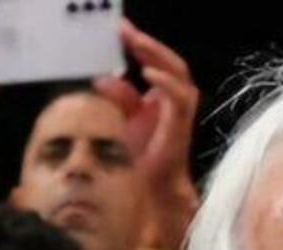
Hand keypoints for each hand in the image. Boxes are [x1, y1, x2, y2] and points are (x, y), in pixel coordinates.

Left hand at [92, 20, 200, 210]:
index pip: (153, 60)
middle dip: (146, 42)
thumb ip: (117, 97)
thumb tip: (100, 78)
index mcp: (161, 94)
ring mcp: (180, 109)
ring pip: (177, 70)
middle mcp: (174, 97)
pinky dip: (164, 82)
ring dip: (156, 54)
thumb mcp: (122, 120)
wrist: (152, 188)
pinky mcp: (182, 122)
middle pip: (166, 59)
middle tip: (125, 29)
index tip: (119, 29)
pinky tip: (147, 73)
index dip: (138, 43)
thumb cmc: (139, 158)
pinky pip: (178, 95)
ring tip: (136, 43)